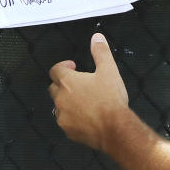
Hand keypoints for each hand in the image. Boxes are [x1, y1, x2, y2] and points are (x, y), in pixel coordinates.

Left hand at [49, 33, 128, 151]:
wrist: (115, 129)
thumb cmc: (110, 99)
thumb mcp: (109, 71)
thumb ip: (101, 52)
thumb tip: (97, 38)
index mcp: (68, 82)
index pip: (55, 70)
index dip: (63, 66)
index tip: (74, 67)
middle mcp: (61, 99)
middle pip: (54, 88)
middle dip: (63, 84)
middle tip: (80, 85)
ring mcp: (63, 116)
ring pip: (59, 106)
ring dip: (67, 102)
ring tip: (85, 102)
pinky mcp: (68, 131)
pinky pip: (66, 122)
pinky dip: (73, 118)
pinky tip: (86, 117)